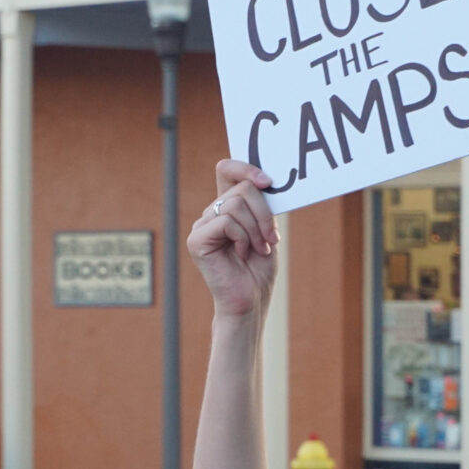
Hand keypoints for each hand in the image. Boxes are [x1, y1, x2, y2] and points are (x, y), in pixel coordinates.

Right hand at [188, 159, 280, 318]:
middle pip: (241, 188)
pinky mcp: (196, 240)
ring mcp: (201, 226)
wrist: (251, 300)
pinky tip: (242, 254)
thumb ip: (261, 204)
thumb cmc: (259, 269)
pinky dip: (243, 238)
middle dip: (264, 212)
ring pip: (235, 204)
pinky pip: (226, 221)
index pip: (226, 170)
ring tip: (258, 249)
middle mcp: (211, 213)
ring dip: (256, 229)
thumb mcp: (267, 228)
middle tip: (271, 238)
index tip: (267, 182)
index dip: (244, 167)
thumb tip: (265, 180)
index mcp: (226, 207)